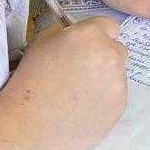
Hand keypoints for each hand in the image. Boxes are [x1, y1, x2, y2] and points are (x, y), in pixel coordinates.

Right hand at [0, 17, 127, 149]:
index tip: (85, 46)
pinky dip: (104, 98)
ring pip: (117, 73)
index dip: (96, 35)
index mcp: (90, 35)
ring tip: (78, 93)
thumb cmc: (29, 80)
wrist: (29, 124)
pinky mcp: (120, 106)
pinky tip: (82, 107)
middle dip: (103, 55)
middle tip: (80, 70)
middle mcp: (110, 55)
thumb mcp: (40, 43)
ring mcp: (118, 82)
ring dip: (104, 77)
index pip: (109, 25)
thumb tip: (75, 33)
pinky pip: (116, 95)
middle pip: (117, 49)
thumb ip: (63, 32)